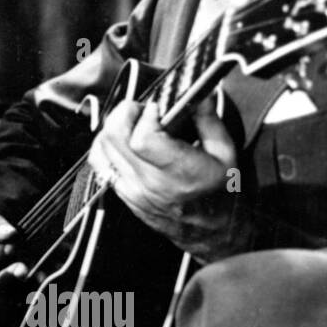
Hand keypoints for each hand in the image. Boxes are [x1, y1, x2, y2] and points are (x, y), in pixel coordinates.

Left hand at [88, 96, 251, 261]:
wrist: (212, 233)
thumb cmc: (222, 195)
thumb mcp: (226, 154)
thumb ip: (209, 120)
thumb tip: (199, 93)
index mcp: (181, 172)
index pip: (143, 139)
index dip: (146, 116)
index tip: (158, 108)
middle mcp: (151, 182)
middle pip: (115, 138)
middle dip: (124, 113)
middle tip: (141, 109)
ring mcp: (132, 190)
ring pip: (102, 148)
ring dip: (113, 127)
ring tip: (132, 123)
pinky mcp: (123, 194)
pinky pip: (99, 163)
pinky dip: (105, 145)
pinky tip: (121, 140)